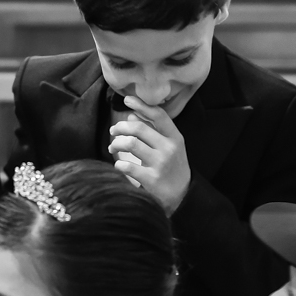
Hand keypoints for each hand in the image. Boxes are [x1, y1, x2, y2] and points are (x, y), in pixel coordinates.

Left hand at [108, 96, 190, 215]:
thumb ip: (153, 131)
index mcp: (175, 137)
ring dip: (116, 143)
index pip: (158, 115)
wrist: (182, 196)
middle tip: (113, 131)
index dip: (142, 105)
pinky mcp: (151, 179)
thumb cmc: (172, 168)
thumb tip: (133, 115)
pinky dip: (119, 163)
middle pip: (139, 128)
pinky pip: (128, 165)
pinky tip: (118, 164)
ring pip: (131, 143)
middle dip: (121, 127)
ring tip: (112, 147)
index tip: (127, 99)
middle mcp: (169, 148)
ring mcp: (160, 164)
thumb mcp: (169, 147)